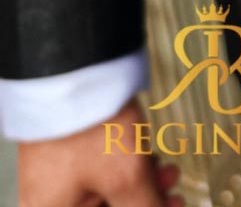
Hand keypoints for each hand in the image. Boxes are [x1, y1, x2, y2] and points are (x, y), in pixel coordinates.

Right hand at [18, 99, 184, 206]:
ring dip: (141, 184)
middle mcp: (49, 197)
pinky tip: (151, 160)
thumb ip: (146, 206)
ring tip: (168, 175)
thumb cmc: (85, 119)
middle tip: (172, 196)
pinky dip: (128, 168)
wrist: (75, 67)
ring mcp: (56, 172)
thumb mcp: (125, 175)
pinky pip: (101, 169)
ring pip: (106, 190)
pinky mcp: (68, 148)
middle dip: (143, 200)